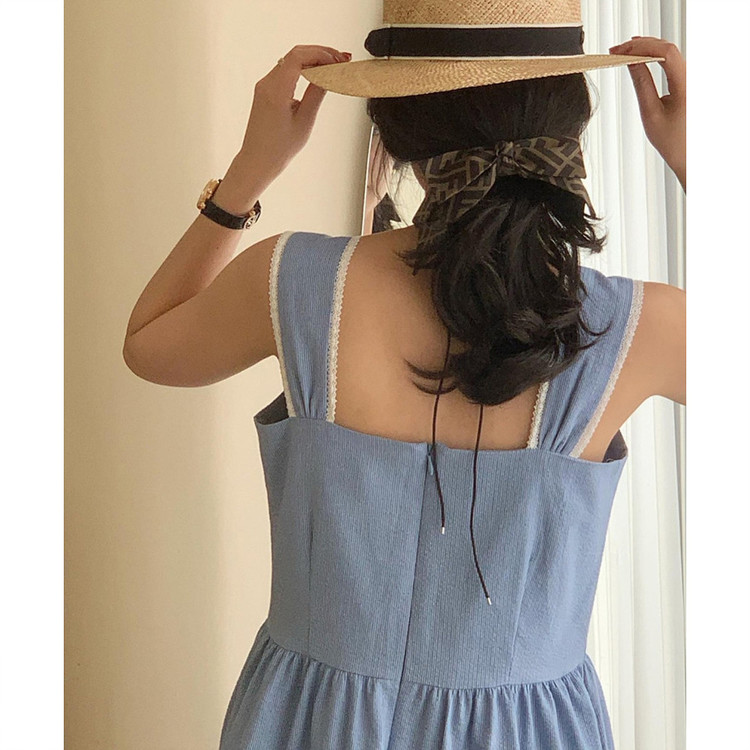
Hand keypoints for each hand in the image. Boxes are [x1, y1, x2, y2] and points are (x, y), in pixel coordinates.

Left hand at [237, 45, 350, 189]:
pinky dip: (302, 69)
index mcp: (276, 91)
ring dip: (312, 60)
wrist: (257, 161)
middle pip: (295, 55)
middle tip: (340, 60)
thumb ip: (317, 94)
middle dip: (319, 54)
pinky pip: (285, 71)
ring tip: (332, 66)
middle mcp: (266, 83)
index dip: (321, 54)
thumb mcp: (304, 121)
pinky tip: (316, 74)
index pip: (298, 57)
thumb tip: (328, 76)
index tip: (338, 60)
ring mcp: (264, 86)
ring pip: (290, 61)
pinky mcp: (265, 91)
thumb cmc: (278, 149)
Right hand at [610, 36, 685, 189]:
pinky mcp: (687, 82)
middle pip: (667, 48)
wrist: (689, 155)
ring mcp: (691, 78)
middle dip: (641, 45)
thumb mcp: (650, 113)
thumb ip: (641, 84)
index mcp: (686, 84)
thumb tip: (631, 62)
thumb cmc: (672, 140)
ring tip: (624, 50)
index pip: (665, 52)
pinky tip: (640, 56)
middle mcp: (692, 77)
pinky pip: (671, 62)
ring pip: (669, 53)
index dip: (641, 46)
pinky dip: (654, 57)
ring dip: (647, 48)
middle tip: (616, 49)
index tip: (619, 50)